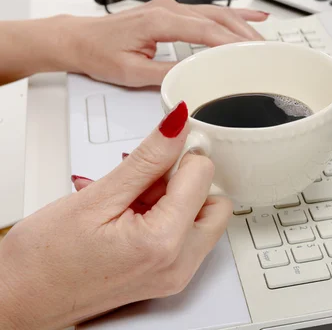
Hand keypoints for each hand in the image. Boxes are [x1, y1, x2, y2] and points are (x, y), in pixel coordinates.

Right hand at [0, 101, 232, 329]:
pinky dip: (167, 216)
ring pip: (201, 218)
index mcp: (165, 243)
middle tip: (147, 176)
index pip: (203, 176)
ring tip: (131, 198)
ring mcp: (174, 275)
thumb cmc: (43, 261)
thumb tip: (177, 127)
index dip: (182, 154)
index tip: (162, 147)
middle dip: (187, 180)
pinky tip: (130, 213)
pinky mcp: (166, 277)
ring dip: (176, 198)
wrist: (19, 301)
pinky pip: (186, 236)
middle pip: (214, 202)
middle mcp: (179, 264)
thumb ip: (147, 159)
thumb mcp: (97, 198)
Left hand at [60, 0, 268, 86]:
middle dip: (244, 36)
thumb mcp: (132, 72)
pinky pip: (208, 12)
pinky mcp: (172, 13)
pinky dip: (232, 15)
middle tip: (265, 53)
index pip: (204, 30)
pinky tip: (252, 17)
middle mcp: (168, 10)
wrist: (80, 39)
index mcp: (159, 21)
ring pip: (216, 14)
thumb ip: (166, 74)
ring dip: (242, 27)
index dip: (230, 43)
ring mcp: (171, 9)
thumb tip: (194, 79)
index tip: (250, 54)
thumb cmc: (99, 51)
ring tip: (264, 41)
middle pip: (217, 19)